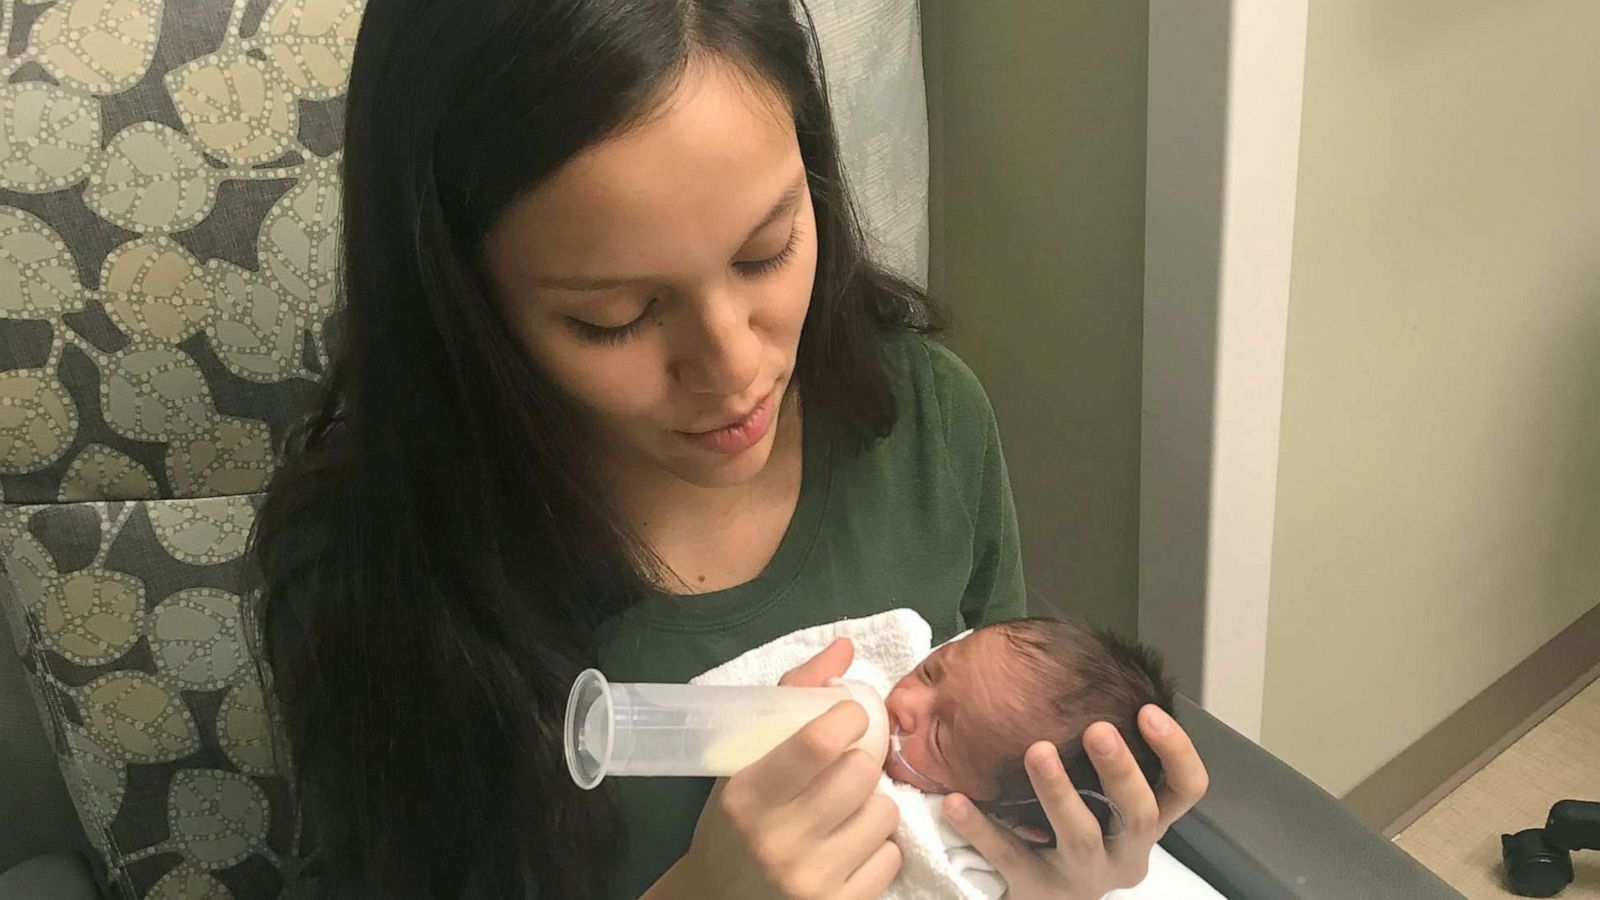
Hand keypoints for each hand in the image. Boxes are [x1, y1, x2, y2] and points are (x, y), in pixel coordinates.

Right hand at [657, 638, 902, 898]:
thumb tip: (845, 645)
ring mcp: (811, 881)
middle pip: (862, 773)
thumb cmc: (735, 821)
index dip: (848, 717)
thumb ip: (793, 696)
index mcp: (748, 796)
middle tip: (843, 769)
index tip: (849, 717)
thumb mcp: (744, 759)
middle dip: (861, 762)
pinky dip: (879, 846)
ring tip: (844, 810)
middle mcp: (778, 841)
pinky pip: (892, 857)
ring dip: (873, 805)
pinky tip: (849, 846)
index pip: (818, 742)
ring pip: (885, 814)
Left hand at [941, 704, 1209, 899]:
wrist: (1051, 898)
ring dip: (1060, 792)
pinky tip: (957, 800)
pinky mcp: (1036, 889)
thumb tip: (1077, 661)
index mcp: (1146, 823)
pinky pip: (1008, 855)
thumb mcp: (1104, 799)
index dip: (1175, 750)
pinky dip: (982, 828)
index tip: (1148, 710)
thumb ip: (1102, 750)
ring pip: (1080, 836)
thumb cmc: (1079, 829)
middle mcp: (1126, 852)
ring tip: (1037, 751)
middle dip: (1121, 770)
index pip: (1185, 789)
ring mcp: (1083, 875)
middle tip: (1098, 729)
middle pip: (1139, 814)